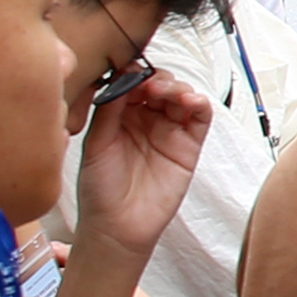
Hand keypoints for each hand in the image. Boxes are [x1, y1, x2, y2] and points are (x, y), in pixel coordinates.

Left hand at [73, 72, 215, 255]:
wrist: (118, 226)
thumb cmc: (100, 189)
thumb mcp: (96, 143)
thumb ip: (109, 110)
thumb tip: (121, 77)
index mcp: (119, 115)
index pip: (132, 83)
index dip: (134, 73)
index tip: (131, 71)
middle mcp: (145, 119)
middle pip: (159, 84)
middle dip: (157, 78)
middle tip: (149, 83)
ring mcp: (168, 130)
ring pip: (181, 95)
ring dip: (177, 87)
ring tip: (166, 92)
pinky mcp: (189, 144)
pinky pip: (200, 117)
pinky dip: (199, 103)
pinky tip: (189, 101)